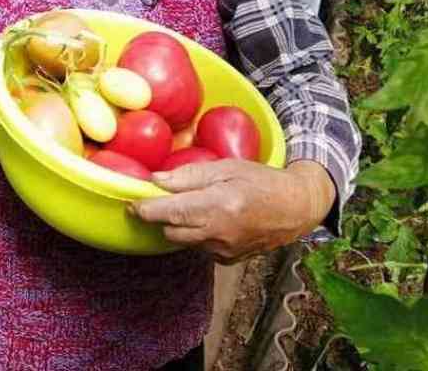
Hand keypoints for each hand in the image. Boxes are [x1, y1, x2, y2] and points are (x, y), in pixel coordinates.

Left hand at [130, 160, 335, 263]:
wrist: (296, 207)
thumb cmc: (263, 181)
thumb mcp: (228, 167)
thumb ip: (190, 175)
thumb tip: (156, 179)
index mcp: (218, 206)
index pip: (170, 213)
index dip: (145, 210)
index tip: (131, 204)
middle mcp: (219, 233)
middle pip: (170, 231)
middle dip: (160, 217)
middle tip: (157, 200)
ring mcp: (224, 251)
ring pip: (183, 241)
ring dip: (179, 226)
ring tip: (189, 206)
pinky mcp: (228, 260)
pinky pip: (199, 247)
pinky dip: (196, 234)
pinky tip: (209, 219)